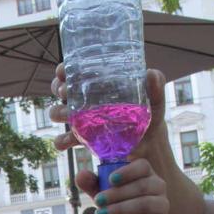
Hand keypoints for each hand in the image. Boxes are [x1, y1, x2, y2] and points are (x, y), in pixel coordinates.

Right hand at [49, 64, 167, 157]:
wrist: (147, 144)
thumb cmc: (148, 115)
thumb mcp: (154, 101)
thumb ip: (156, 87)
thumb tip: (151, 73)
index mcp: (98, 84)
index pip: (74, 70)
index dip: (64, 69)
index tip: (63, 70)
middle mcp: (85, 99)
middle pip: (61, 89)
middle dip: (59, 89)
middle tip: (66, 92)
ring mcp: (81, 119)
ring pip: (58, 112)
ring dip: (59, 113)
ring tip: (69, 117)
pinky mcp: (82, 138)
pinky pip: (64, 140)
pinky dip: (61, 141)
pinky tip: (66, 143)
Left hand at [88, 157, 169, 213]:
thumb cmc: (118, 204)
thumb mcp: (104, 193)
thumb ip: (92, 183)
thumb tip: (81, 175)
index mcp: (145, 173)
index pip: (142, 166)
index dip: (127, 172)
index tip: (110, 180)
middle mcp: (158, 186)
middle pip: (141, 186)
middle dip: (116, 194)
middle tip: (97, 201)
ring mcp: (162, 205)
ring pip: (144, 203)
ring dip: (120, 208)